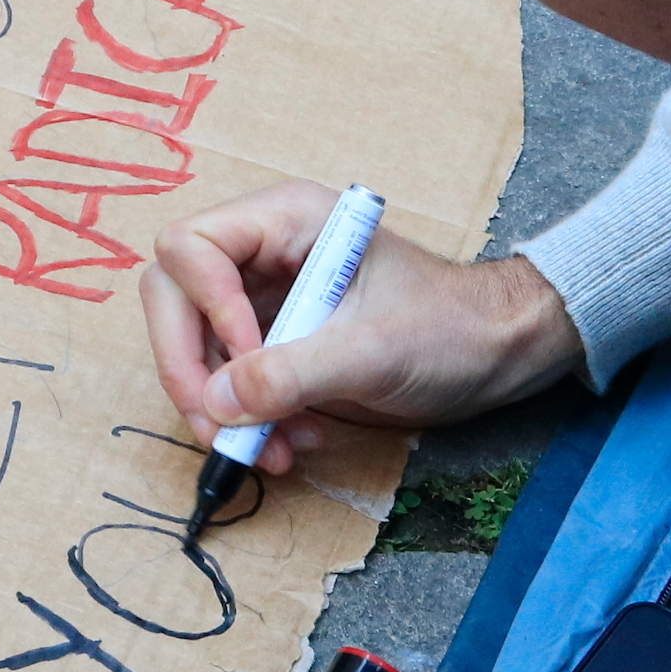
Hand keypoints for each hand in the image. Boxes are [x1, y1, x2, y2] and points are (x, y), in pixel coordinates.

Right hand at [143, 183, 581, 480]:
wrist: (496, 354)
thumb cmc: (451, 327)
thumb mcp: (372, 351)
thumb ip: (292, 373)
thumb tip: (216, 401)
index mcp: (285, 221)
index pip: (191, 248)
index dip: (204, 307)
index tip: (247, 359)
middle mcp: (262, 254)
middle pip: (175, 300)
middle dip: (192, 371)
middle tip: (221, 428)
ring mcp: (264, 301)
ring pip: (194, 350)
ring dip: (220, 408)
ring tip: (273, 450)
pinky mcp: (274, 346)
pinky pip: (228, 383)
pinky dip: (245, 421)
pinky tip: (290, 444)